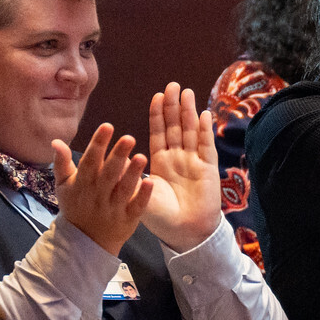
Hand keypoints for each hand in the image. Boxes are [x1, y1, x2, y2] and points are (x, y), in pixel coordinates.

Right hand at [53, 123, 150, 256]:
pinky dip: (143, 196)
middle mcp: (98, 194)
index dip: (98, 144)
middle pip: (108, 173)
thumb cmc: (75, 206)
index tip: (107, 126)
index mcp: (83, 183)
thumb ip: (61, 163)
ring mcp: (113, 208)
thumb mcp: (63, 186)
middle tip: (129, 137)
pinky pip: (136, 207)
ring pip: (123, 189)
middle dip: (117, 155)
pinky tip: (151, 182)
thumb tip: (56, 141)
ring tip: (142, 156)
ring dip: (133, 174)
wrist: (85, 241)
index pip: (90, 161)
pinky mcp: (128, 219)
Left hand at [137, 85, 222, 251]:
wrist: (185, 233)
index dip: (158, 115)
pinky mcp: (208, 168)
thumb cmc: (161, 218)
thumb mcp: (139, 194)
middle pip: (175, 126)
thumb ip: (129, 176)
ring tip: (187, 92)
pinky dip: (205, 129)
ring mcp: (194, 161)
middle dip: (174, 106)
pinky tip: (204, 114)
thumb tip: (110, 160)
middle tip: (172, 85)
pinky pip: (206, 145)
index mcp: (160, 162)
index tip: (156, 96)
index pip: (159, 133)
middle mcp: (178, 158)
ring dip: (189, 112)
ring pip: (190, 131)